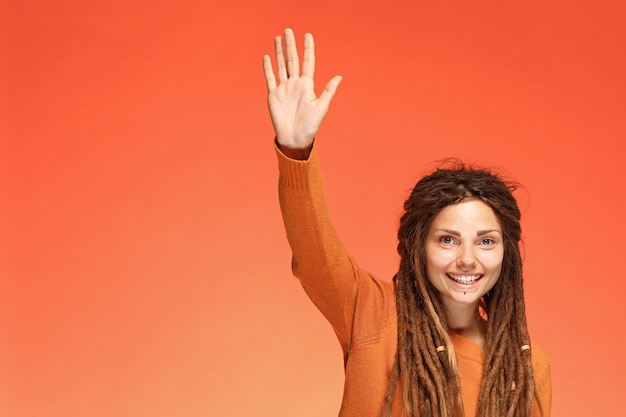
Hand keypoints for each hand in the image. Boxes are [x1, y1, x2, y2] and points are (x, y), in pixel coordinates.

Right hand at [263, 28, 341, 158]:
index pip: (308, 62)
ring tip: (278, 38)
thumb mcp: (322, 107)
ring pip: (281, 66)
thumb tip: (340, 77)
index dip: (308, 49)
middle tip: (289, 30)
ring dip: (279, 52)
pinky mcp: (273, 95)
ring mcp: (283, 89)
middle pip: (292, 60)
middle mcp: (295, 84)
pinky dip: (268, 67)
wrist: (295, 139)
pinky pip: (270, 78)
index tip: (308, 35)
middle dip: (291, 45)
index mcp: (307, 85)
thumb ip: (328, 91)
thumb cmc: (310, 126)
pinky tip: (267, 56)